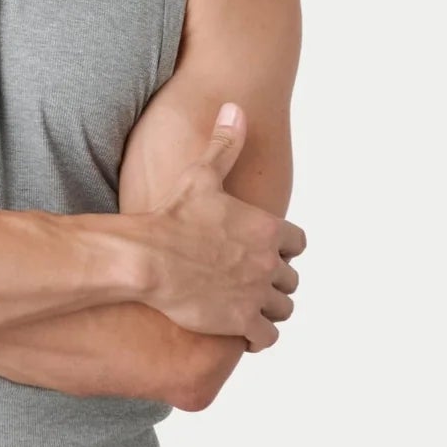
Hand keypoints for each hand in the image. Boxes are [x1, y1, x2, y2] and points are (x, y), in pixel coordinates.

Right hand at [136, 104, 305, 350]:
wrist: (147, 260)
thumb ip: (224, 144)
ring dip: (268, 311)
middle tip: (251, 285)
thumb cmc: (170, 217)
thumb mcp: (200, 175)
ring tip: (247, 310)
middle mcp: (269, 262)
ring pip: (283, 309)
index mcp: (268, 229)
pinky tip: (241, 334)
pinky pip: (266, 337)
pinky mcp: (241, 321)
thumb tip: (235, 108)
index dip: (283, 249)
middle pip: (291, 280)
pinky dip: (258, 338)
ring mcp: (257, 294)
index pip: (298, 244)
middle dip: (274, 283)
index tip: (265, 254)